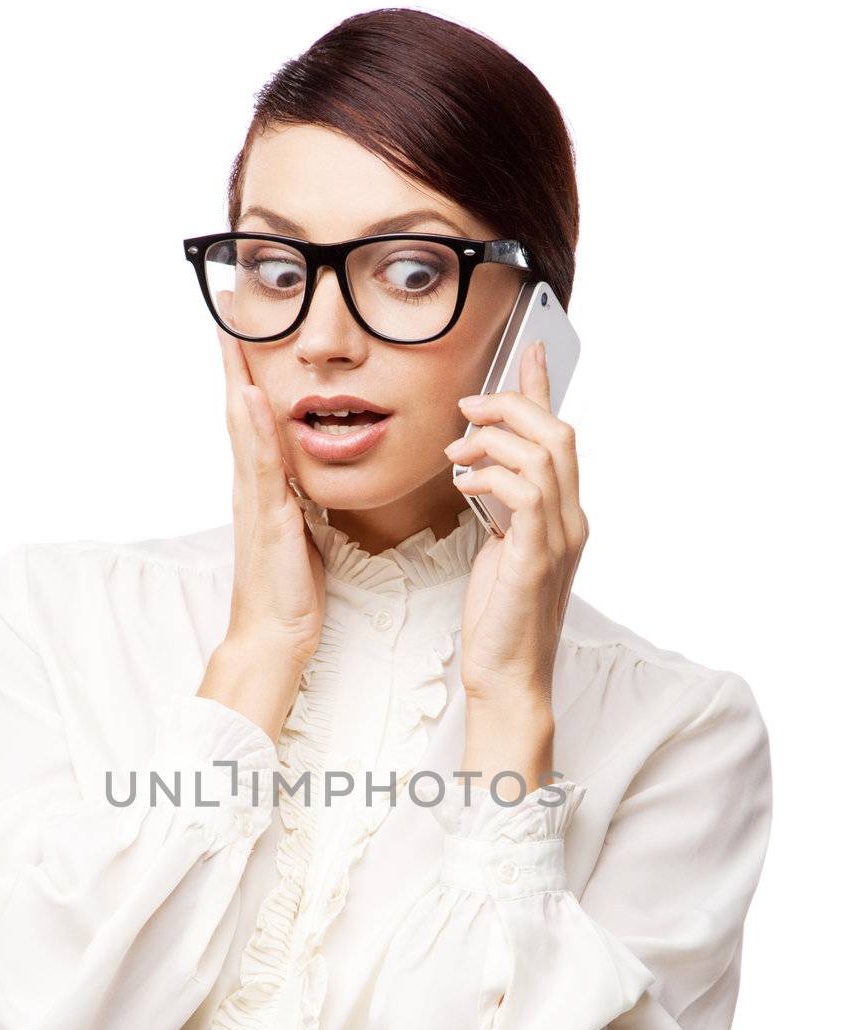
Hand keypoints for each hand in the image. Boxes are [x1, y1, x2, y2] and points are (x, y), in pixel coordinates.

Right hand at [217, 327, 326, 669]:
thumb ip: (301, 496)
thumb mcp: (305, 531)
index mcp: (262, 487)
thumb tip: (310, 467)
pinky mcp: (269, 518)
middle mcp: (251, 486)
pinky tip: (253, 396)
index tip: (244, 327)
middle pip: (238, 407)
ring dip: (237, 376)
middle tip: (227, 306)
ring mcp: (255, 500)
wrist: (275, 636)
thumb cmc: (291, 590)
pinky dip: (256, 429)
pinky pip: (262, 465)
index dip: (247, 370)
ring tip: (233, 331)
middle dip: (234, 357)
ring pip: (243, 425)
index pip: (252, 416)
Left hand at [443, 341, 587, 707]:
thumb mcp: (500, 548)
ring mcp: (560, 540)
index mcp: (564, 517)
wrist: (507, 679)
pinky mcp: (537, 559)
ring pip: (544, 453)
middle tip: (468, 405)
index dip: (544, 390)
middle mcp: (572, 522)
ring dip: (495, 437)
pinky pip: (525, 493)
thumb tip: (483, 469)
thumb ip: (502, 507)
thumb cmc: (498, 621)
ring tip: (458, 448)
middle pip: (558, 432)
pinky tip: (465, 480)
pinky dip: (492, 474)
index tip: (527, 351)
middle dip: (513, 404)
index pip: (560, 438)